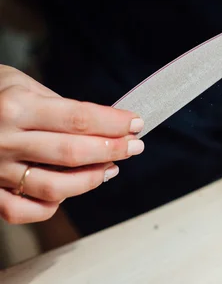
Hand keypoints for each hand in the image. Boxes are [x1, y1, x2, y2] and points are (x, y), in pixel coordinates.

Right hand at [0, 65, 143, 223]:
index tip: (136, 123)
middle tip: (134, 146)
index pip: (78, 119)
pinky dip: (51, 206)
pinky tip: (69, 192)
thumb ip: (58, 105)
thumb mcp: (20, 83)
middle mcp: (3, 140)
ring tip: (111, 168)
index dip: (113, 123)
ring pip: (54, 187)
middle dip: (112, 150)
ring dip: (91, 180)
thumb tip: (101, 123)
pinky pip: (22, 211)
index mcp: (15, 107)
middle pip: (72, 153)